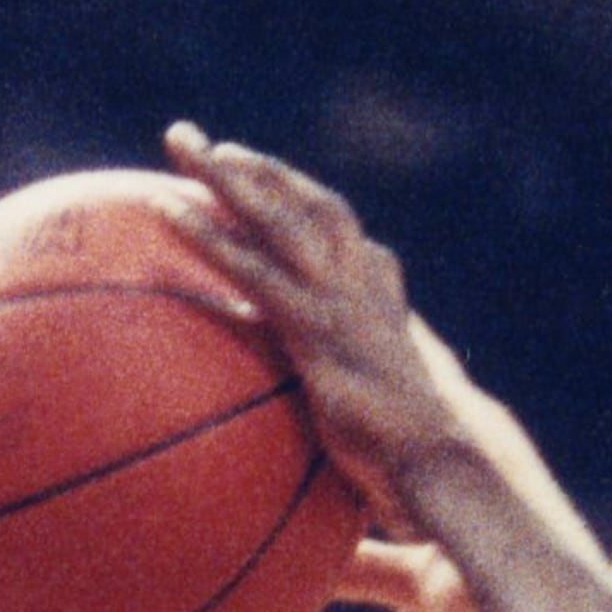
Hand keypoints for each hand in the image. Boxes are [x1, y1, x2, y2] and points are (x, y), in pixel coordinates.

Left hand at [160, 127, 459, 524]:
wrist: (446, 469)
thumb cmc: (420, 469)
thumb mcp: (382, 431)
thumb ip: (347, 414)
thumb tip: (326, 447)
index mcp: (381, 300)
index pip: (338, 234)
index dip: (299, 203)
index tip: (263, 183)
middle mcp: (362, 285)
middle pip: (305, 204)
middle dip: (255, 168)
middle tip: (199, 142)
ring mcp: (339, 300)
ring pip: (277, 216)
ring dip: (226, 175)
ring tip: (179, 143)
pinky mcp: (316, 328)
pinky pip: (251, 269)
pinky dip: (208, 236)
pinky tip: (165, 213)